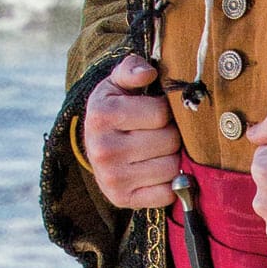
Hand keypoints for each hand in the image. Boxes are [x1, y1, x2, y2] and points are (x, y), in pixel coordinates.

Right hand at [81, 54, 181, 208]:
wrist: (94, 146)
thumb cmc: (114, 108)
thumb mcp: (117, 83)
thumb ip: (132, 68)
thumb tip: (148, 73)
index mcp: (102, 115)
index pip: (160, 113)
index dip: (165, 110)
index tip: (156, 110)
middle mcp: (103, 149)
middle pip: (169, 141)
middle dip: (171, 134)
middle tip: (159, 132)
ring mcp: (112, 178)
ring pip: (171, 168)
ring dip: (172, 158)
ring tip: (158, 150)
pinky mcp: (121, 199)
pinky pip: (166, 194)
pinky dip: (169, 184)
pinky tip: (156, 171)